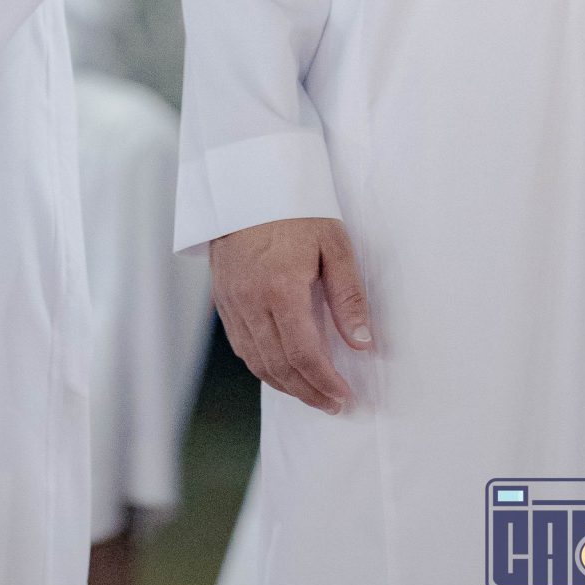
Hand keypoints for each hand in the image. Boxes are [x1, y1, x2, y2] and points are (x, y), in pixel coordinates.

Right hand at [211, 216, 373, 413]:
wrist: (247, 180)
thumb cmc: (295, 208)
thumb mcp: (334, 244)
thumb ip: (349, 297)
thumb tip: (362, 343)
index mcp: (281, 289)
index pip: (304, 355)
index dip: (325, 383)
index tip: (345, 396)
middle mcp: (251, 301)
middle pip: (278, 366)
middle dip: (307, 392)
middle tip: (332, 404)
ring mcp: (232, 301)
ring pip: (256, 361)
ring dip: (284, 384)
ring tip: (310, 392)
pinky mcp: (222, 297)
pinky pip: (240, 344)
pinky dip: (261, 365)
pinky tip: (279, 368)